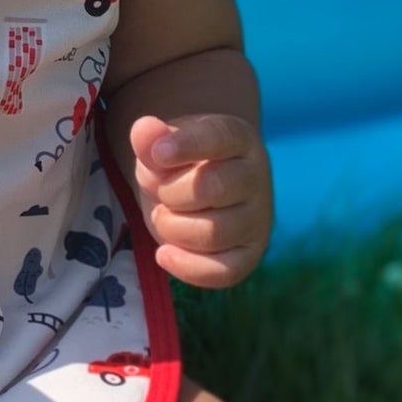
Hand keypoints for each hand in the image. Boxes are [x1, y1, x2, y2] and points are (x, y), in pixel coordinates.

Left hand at [129, 112, 271, 287]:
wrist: (197, 191)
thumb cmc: (179, 164)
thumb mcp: (162, 146)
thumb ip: (150, 140)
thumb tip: (144, 130)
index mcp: (237, 138)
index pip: (219, 137)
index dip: (186, 145)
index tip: (158, 153)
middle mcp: (255, 177)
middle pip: (213, 188)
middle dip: (171, 193)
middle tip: (160, 192)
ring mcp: (257, 218)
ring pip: (214, 233)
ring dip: (173, 228)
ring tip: (163, 216)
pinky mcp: (250, 254)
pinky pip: (224, 272)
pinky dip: (187, 267)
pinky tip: (163, 253)